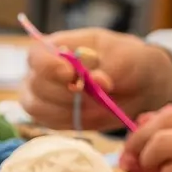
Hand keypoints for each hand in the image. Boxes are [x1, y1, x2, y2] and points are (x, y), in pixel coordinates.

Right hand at [19, 28, 171, 129]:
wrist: (136, 87)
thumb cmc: (126, 62)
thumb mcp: (123, 57)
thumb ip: (107, 67)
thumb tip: (95, 80)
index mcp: (55, 47)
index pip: (36, 55)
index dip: (48, 66)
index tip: (70, 74)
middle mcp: (41, 72)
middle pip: (35, 84)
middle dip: (63, 92)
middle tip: (92, 91)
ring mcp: (42, 96)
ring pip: (38, 107)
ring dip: (67, 108)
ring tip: (95, 101)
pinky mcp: (49, 117)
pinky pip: (49, 123)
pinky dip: (70, 120)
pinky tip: (89, 113)